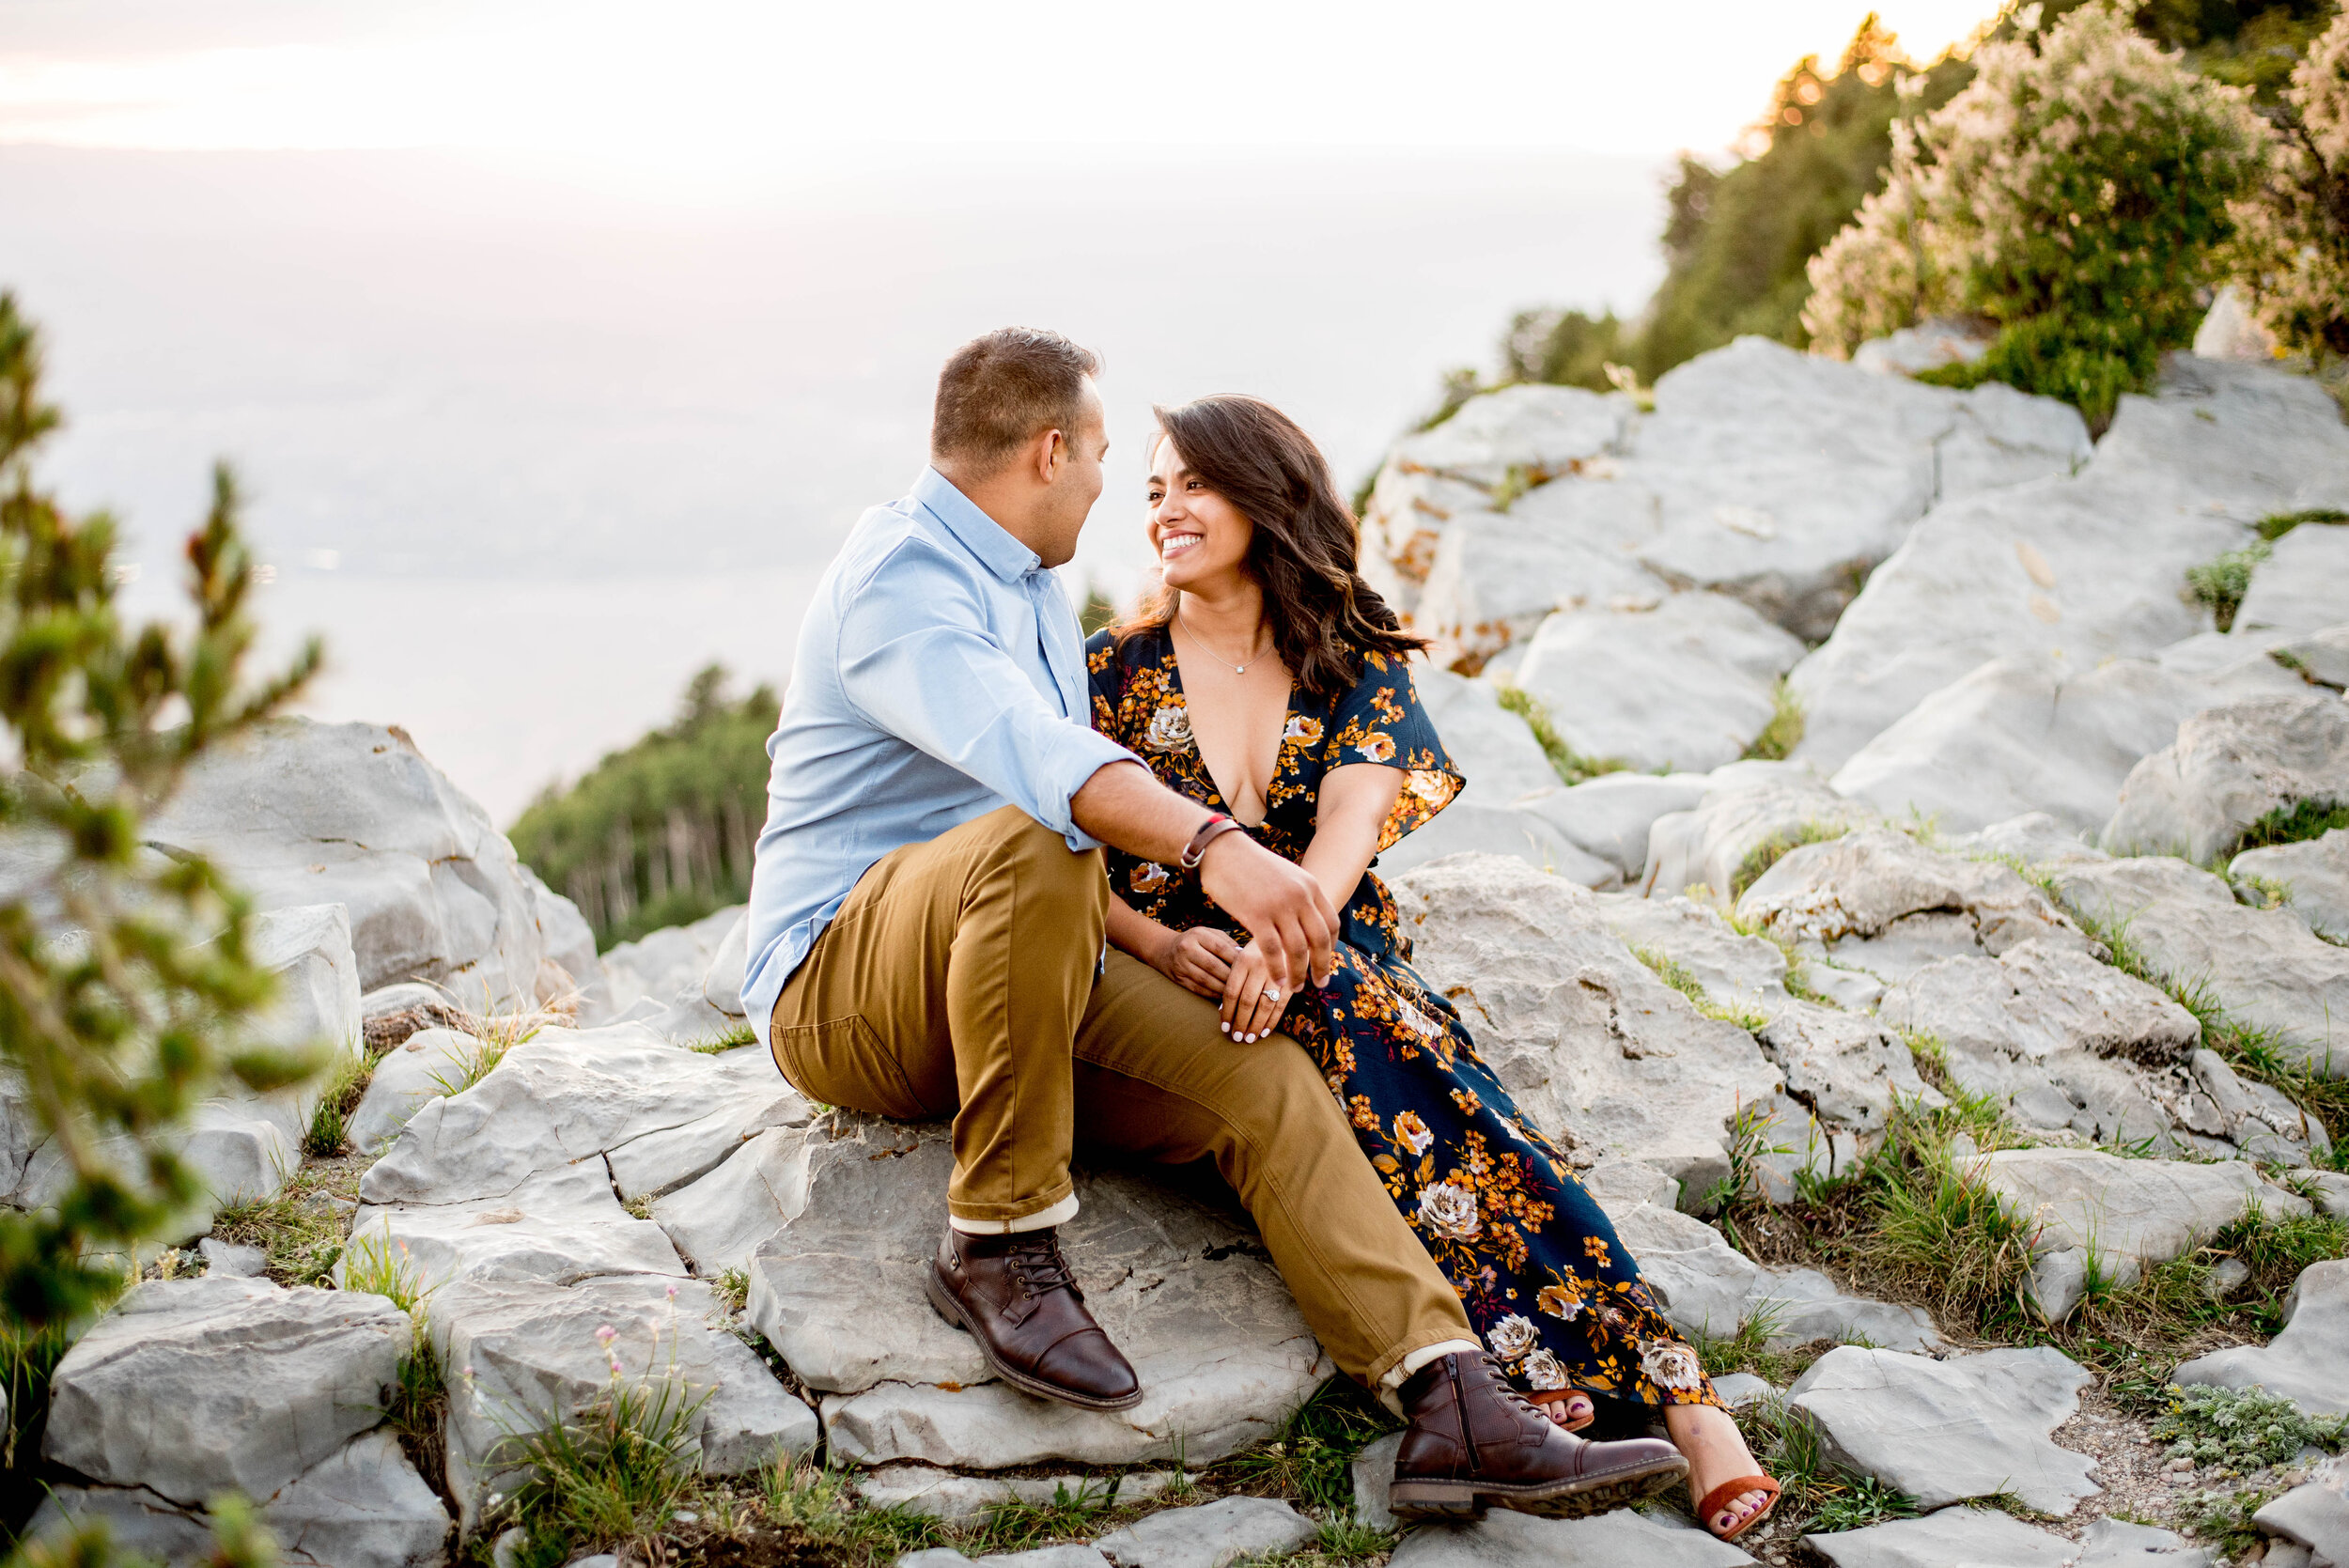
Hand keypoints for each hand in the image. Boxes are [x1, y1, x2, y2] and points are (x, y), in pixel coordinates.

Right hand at [1155, 926, 1240, 1000]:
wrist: (1165, 950)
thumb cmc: (1195, 941)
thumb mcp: (1208, 934)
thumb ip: (1227, 942)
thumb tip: (1246, 956)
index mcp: (1197, 934)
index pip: (1221, 948)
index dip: (1237, 959)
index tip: (1250, 967)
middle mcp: (1187, 949)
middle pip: (1214, 965)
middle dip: (1232, 976)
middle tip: (1247, 983)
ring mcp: (1181, 965)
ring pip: (1206, 980)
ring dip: (1224, 988)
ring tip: (1238, 992)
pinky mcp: (1179, 979)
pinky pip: (1199, 989)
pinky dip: (1213, 993)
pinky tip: (1224, 996)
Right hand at [1194, 830, 1338, 998]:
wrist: (1222, 851)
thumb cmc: (1250, 866)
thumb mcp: (1285, 876)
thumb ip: (1299, 897)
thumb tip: (1307, 921)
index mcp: (1310, 885)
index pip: (1331, 923)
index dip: (1331, 947)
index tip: (1325, 962)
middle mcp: (1299, 895)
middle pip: (1320, 939)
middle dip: (1322, 965)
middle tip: (1320, 983)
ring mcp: (1278, 905)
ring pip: (1297, 949)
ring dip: (1298, 973)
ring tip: (1295, 987)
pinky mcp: (1256, 915)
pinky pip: (1271, 950)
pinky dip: (1276, 969)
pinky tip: (1276, 980)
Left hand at [1220, 942, 1289, 1041]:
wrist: (1292, 936)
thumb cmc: (1262, 950)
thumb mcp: (1246, 956)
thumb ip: (1236, 978)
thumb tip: (1224, 1008)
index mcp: (1244, 959)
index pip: (1232, 991)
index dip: (1227, 1012)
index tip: (1224, 1027)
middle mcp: (1260, 966)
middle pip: (1247, 1001)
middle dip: (1240, 1023)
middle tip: (1235, 1038)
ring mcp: (1278, 974)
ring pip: (1264, 1006)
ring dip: (1255, 1025)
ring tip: (1248, 1039)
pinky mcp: (1292, 982)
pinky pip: (1281, 1006)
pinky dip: (1272, 1021)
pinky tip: (1265, 1032)